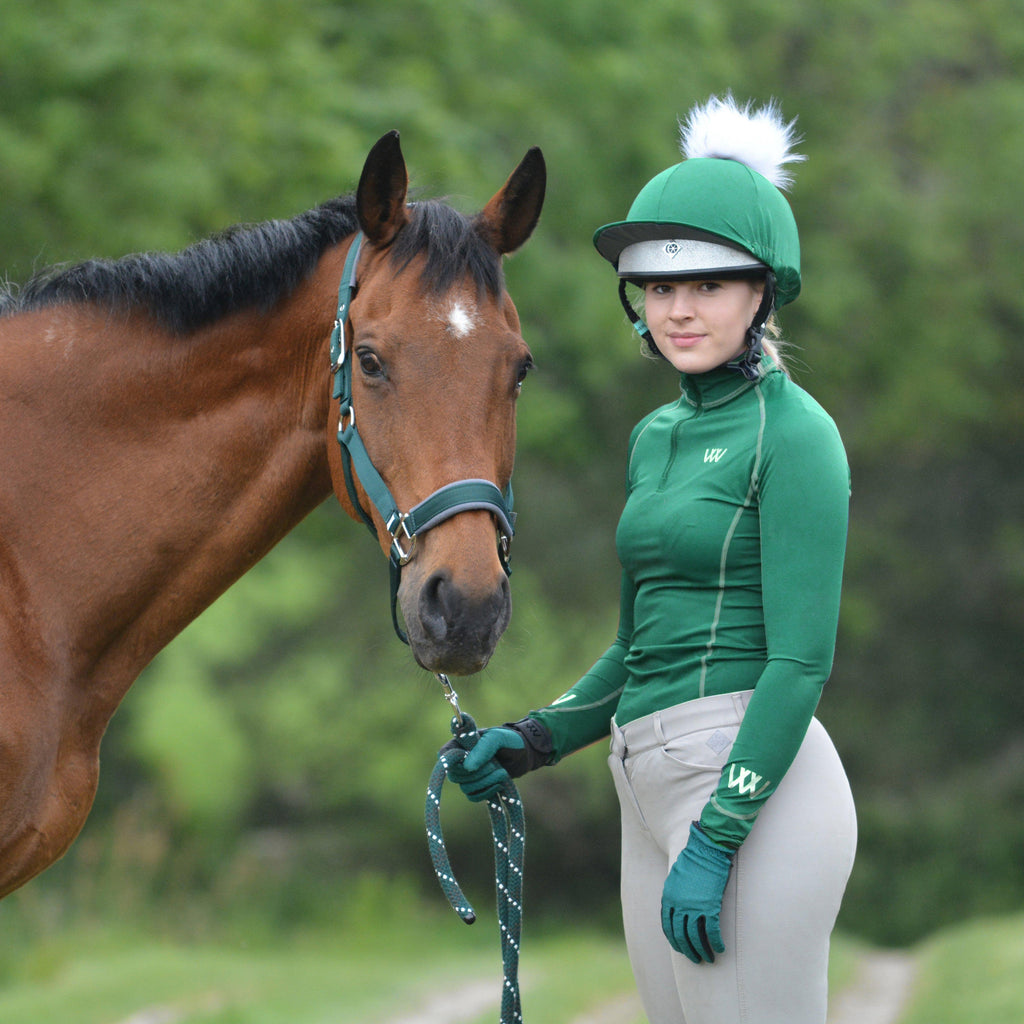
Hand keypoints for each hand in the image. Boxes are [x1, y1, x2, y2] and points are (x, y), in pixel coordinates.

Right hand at [441, 727, 525, 801]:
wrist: (525, 753)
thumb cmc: (510, 740)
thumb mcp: (498, 738)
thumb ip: (483, 748)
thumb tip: (467, 767)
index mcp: (462, 744)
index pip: (444, 755)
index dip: (452, 762)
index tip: (469, 762)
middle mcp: (462, 760)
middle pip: (455, 775)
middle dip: (477, 773)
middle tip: (494, 764)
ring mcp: (470, 775)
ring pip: (465, 787)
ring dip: (485, 782)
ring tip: (501, 772)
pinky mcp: (479, 786)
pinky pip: (473, 796)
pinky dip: (486, 792)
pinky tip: (499, 784)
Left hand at [661, 822, 733, 963]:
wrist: (707, 850)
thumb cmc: (693, 860)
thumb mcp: (675, 877)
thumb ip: (673, 893)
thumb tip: (675, 907)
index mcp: (668, 898)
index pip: (667, 926)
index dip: (674, 940)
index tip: (679, 949)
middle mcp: (678, 905)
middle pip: (680, 935)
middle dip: (688, 950)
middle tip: (695, 959)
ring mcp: (694, 907)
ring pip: (695, 937)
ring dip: (702, 950)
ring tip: (708, 958)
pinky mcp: (710, 907)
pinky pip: (711, 931)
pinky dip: (716, 943)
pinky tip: (720, 949)